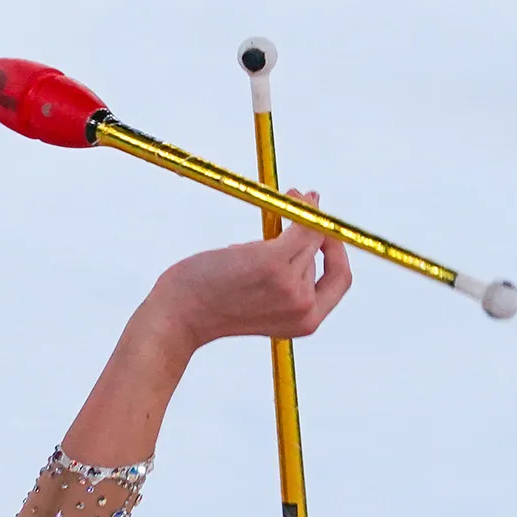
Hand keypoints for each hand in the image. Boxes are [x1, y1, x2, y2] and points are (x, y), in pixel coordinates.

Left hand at [150, 190, 352, 349]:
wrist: (178, 316)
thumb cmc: (208, 304)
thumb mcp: (257, 299)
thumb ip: (282, 279)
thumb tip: (300, 234)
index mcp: (304, 322)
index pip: (338, 281)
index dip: (336, 252)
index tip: (326, 232)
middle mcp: (303, 307)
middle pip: (317, 255)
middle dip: (309, 228)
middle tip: (300, 200)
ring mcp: (289, 286)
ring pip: (306, 237)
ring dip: (297, 214)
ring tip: (280, 204)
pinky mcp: (272, 263)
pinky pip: (300, 225)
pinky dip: (302, 206)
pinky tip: (296, 194)